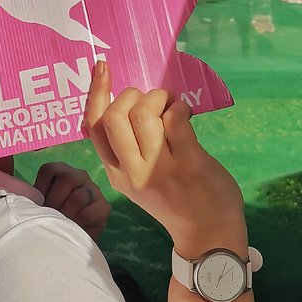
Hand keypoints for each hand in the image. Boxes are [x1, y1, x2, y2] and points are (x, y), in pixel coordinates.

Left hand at [34, 161, 109, 241]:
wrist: (71, 239)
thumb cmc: (52, 219)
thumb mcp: (40, 205)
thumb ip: (32, 197)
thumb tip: (19, 197)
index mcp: (60, 171)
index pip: (49, 170)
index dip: (41, 188)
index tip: (37, 205)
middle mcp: (78, 175)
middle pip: (66, 178)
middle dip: (54, 200)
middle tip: (50, 215)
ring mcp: (93, 189)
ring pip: (79, 196)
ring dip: (66, 214)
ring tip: (60, 223)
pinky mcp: (104, 206)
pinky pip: (89, 212)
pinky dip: (77, 222)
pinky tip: (73, 228)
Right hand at [84, 61, 244, 257]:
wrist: (207, 233)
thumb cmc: (172, 199)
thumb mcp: (136, 180)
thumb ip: (126, 149)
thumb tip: (127, 101)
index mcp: (115, 172)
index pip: (93, 126)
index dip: (95, 92)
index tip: (103, 67)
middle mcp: (132, 171)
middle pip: (115, 115)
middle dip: (132, 94)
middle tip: (151, 100)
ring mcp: (160, 168)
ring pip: (145, 113)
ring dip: (160, 97)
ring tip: (171, 106)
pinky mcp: (189, 164)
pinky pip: (176, 118)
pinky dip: (180, 106)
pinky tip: (186, 112)